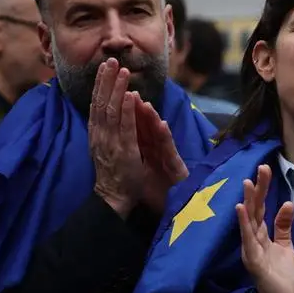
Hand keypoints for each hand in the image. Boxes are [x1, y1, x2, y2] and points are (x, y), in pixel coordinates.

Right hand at [89, 59, 143, 218]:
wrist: (113, 196)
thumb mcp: (104, 145)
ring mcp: (111, 141)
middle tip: (111, 60)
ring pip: (111, 110)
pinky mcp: (124, 150)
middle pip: (100, 102)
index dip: (100, 84)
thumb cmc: (112, 171)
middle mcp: (100, 134)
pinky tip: (131, 95)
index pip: (95, 103)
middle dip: (106, 80)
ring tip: (122, 71)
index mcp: (96, 132)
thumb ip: (104, 127)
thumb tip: (105, 109)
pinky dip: (126, 110)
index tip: (104, 66)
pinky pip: (125, 127)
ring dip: (117, 89)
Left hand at [135, 95, 188, 214]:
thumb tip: (123, 128)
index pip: (134, 124)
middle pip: (146, 124)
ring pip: (158, 132)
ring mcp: (167, 155)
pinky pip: (168, 149)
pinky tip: (163, 124)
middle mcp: (156, 147)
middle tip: (130, 89)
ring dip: (152, 116)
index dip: (126, 108)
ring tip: (146, 103)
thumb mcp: (141, 161)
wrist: (171, 203)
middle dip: (138, 106)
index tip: (117, 93)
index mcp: (145, 146)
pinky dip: (165, 135)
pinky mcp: (176, 165)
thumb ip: (137, 143)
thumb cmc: (155, 182)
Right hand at [236, 165, 293, 292]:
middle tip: (260, 168)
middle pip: (254, 210)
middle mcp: (253, 240)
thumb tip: (287, 203)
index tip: (265, 169)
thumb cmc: (282, 275)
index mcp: (261, 235)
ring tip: (247, 184)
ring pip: (249, 222)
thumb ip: (283, 226)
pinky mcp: (254, 262)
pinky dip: (244, 225)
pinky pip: (248, 240)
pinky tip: (242, 210)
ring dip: (248, 202)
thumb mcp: (285, 245)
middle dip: (257, 190)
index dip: (262, 189)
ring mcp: (252, 250)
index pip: (261, 208)